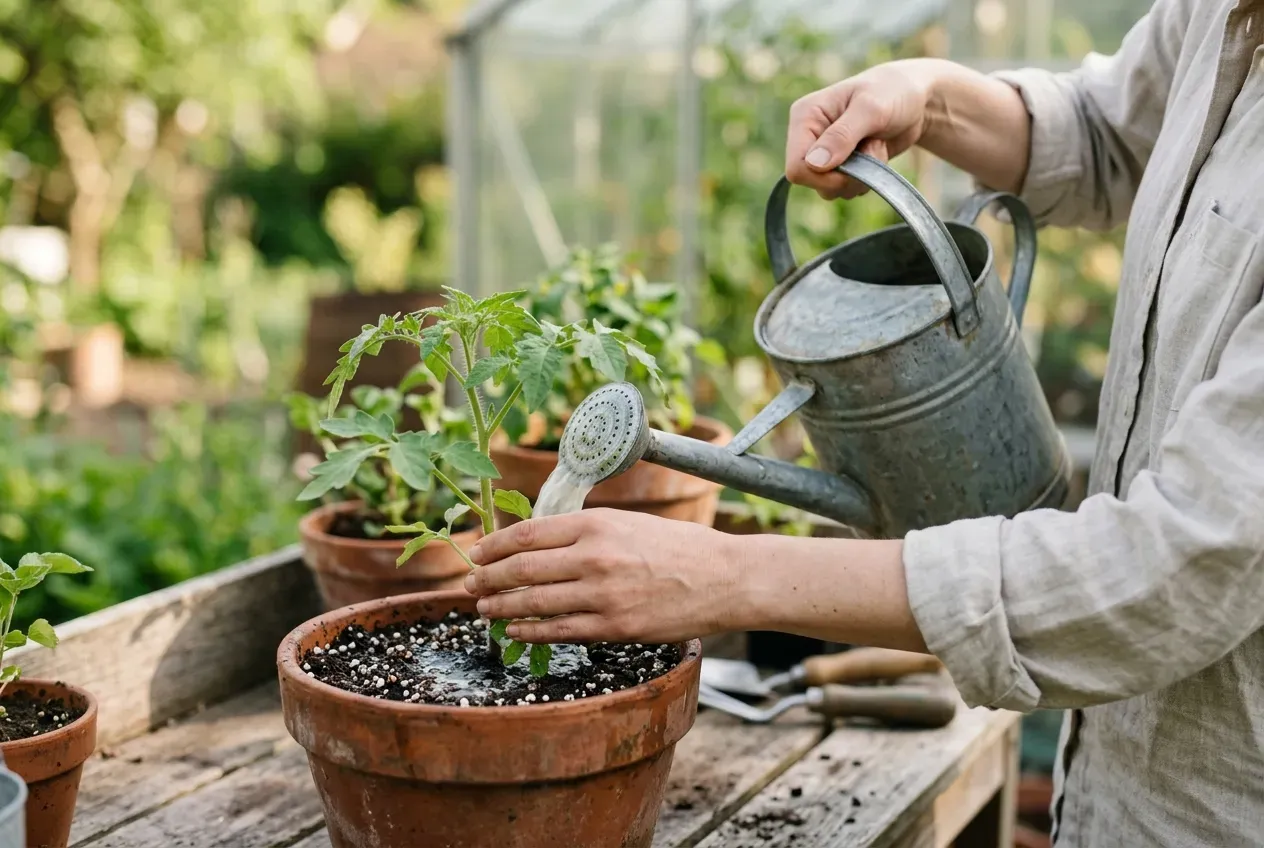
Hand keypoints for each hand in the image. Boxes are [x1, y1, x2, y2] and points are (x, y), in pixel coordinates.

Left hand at [464, 509, 745, 644]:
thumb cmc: (678, 548)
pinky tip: (516, 631)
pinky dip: (531, 631)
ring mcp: (603, 594)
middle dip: (487, 579)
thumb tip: (538, 542)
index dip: (493, 546)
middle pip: (522, 568)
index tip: (476, 554)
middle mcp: (594, 556)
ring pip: (534, 602)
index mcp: (596, 523)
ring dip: (502, 607)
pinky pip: (560, 631)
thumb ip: (585, 532)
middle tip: (470, 585)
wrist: (725, 578)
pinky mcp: (616, 626)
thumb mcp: (628, 523)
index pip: (527, 534)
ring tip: (485, 610)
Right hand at [786, 59, 941, 199]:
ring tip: (875, 146)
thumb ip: (842, 135)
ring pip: (830, 190)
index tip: (854, 164)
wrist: (916, 99)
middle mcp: (809, 136)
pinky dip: (866, 178)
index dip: (823, 176)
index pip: (796, 166)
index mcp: (805, 116)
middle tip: (871, 150)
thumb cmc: (893, 92)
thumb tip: (814, 164)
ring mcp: (823, 153)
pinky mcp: (839, 165)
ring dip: (860, 176)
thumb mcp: (871, 108)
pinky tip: (875, 153)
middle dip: (847, 175)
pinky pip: (846, 190)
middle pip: (812, 182)